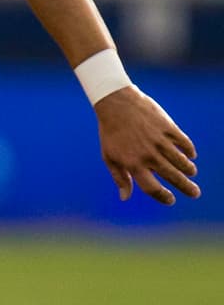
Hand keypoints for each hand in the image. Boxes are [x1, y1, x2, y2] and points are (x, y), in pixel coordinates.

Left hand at [95, 86, 198, 204]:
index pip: (152, 188)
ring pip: (180, 160)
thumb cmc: (110, 133)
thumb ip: (120, 178)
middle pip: (172, 176)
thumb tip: (125, 198)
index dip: (163, 197)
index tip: (171, 200)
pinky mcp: (167, 127)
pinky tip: (191, 156)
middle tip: (195, 194)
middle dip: (186, 187)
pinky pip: (183, 142)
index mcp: (133, 164)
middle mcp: (148, 155)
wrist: (117, 104)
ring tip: (191, 173)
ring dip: (188, 169)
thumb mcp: (109, 157)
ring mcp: (159, 140)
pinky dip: (189, 150)